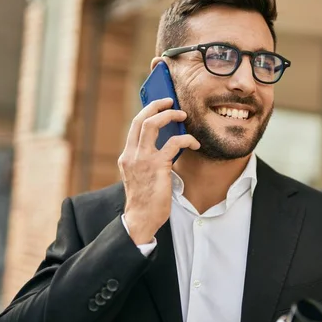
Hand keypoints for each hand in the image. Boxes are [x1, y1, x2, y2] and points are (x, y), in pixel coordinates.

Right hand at [118, 98, 199, 244]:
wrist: (141, 219)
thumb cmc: (146, 199)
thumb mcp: (142, 175)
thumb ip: (149, 159)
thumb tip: (169, 141)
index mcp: (127, 156)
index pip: (134, 126)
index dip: (147, 111)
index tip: (159, 104)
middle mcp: (131, 155)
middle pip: (140, 119)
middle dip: (156, 105)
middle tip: (171, 101)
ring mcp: (142, 159)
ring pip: (152, 124)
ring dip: (169, 115)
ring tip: (183, 115)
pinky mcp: (157, 166)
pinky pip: (173, 143)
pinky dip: (186, 139)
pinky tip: (194, 142)